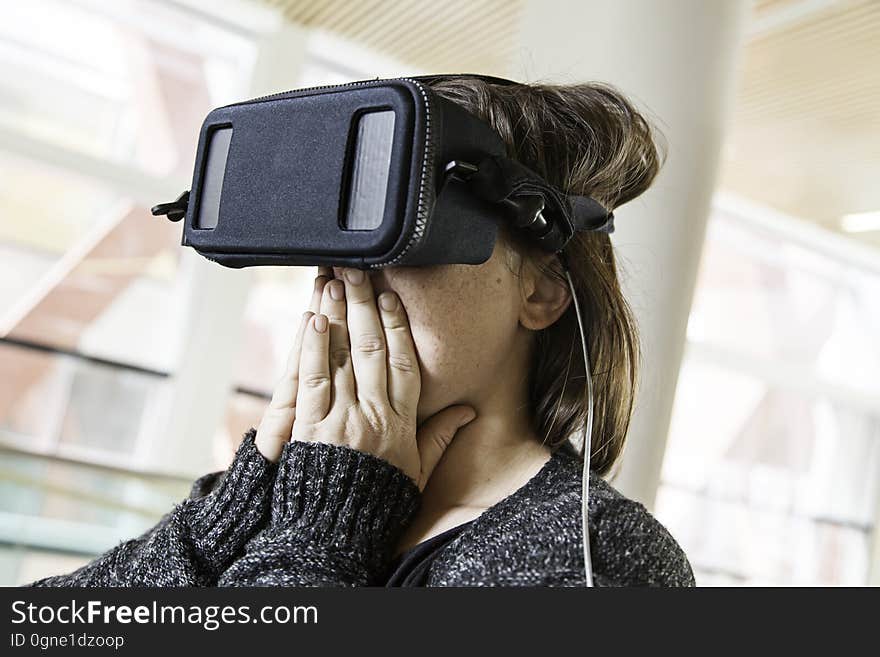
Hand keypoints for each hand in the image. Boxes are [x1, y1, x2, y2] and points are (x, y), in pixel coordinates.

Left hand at [256, 266, 475, 490]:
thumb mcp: (418, 471)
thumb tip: (469, 411)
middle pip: (373, 348)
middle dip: (365, 305)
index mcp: (401, 422)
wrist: (336, 529)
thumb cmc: (376, 499)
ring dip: (338, 316)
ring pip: (343, 357)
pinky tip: (313, 321)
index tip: (392, 295)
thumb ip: (440, 436)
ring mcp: (341, 418)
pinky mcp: (310, 427)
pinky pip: (312, 381)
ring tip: (334, 281)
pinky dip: (313, 349)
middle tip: (358, 269)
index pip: (404, 362)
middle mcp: (373, 414)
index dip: (399, 325)